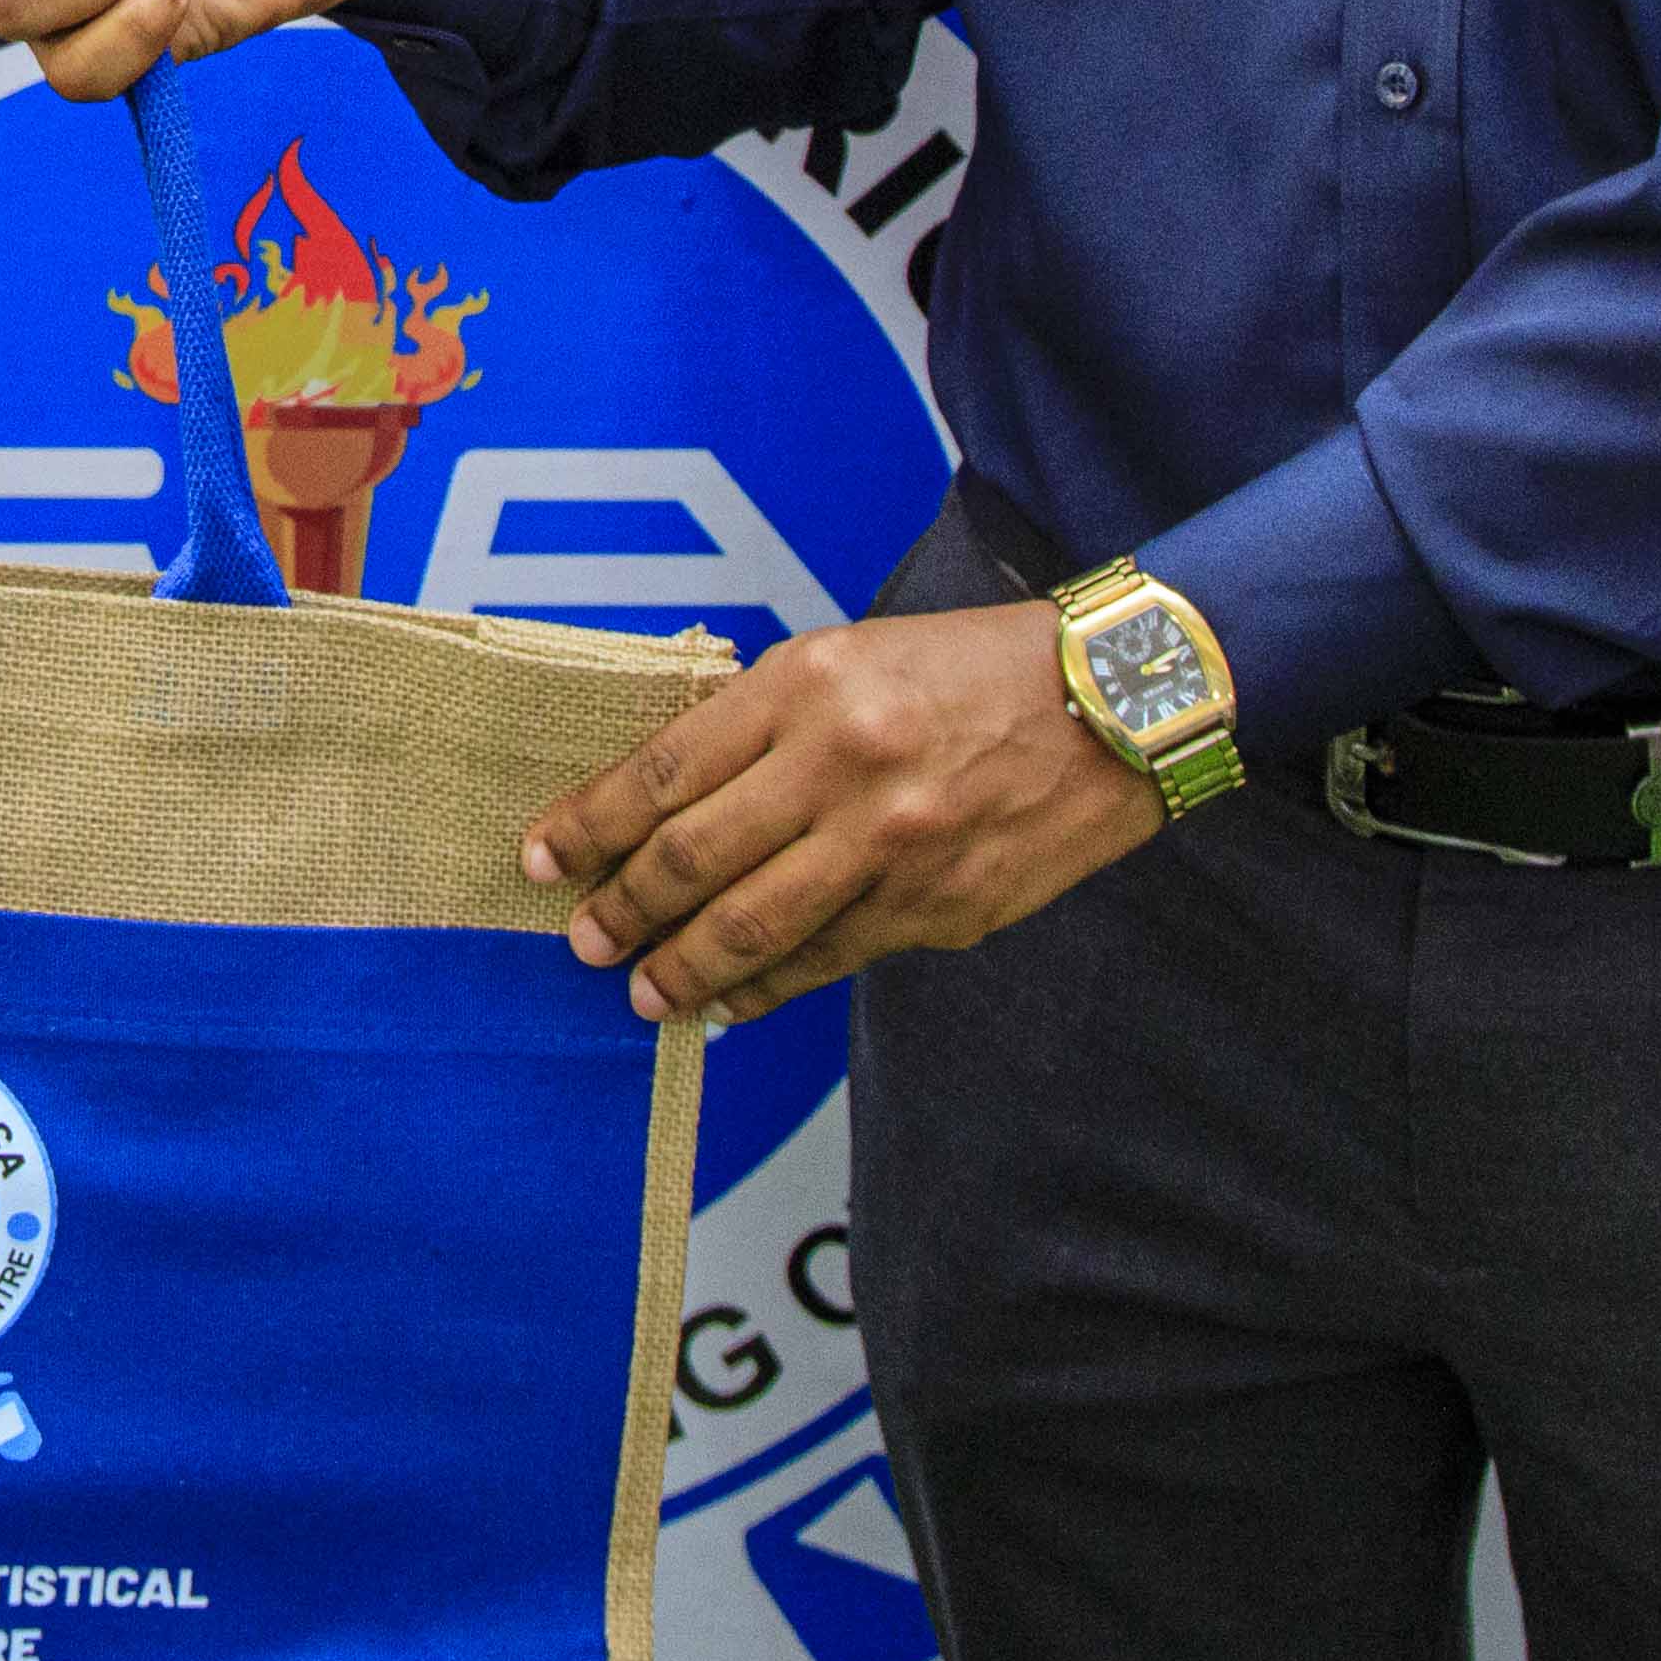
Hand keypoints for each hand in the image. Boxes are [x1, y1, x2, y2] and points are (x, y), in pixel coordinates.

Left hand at [525, 606, 1161, 1025]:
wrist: (1117, 702)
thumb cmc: (976, 670)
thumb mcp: (854, 659)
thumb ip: (766, 726)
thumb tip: (673, 805)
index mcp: (808, 685)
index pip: (664, 770)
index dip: (589, 824)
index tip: (543, 856)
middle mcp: (841, 764)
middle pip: (692, 858)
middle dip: (620, 908)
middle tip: (580, 938)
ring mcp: (892, 846)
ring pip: (753, 928)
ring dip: (680, 969)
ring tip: (641, 990)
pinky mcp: (938, 908)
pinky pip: (827, 960)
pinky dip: (766, 988)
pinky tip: (730, 1000)